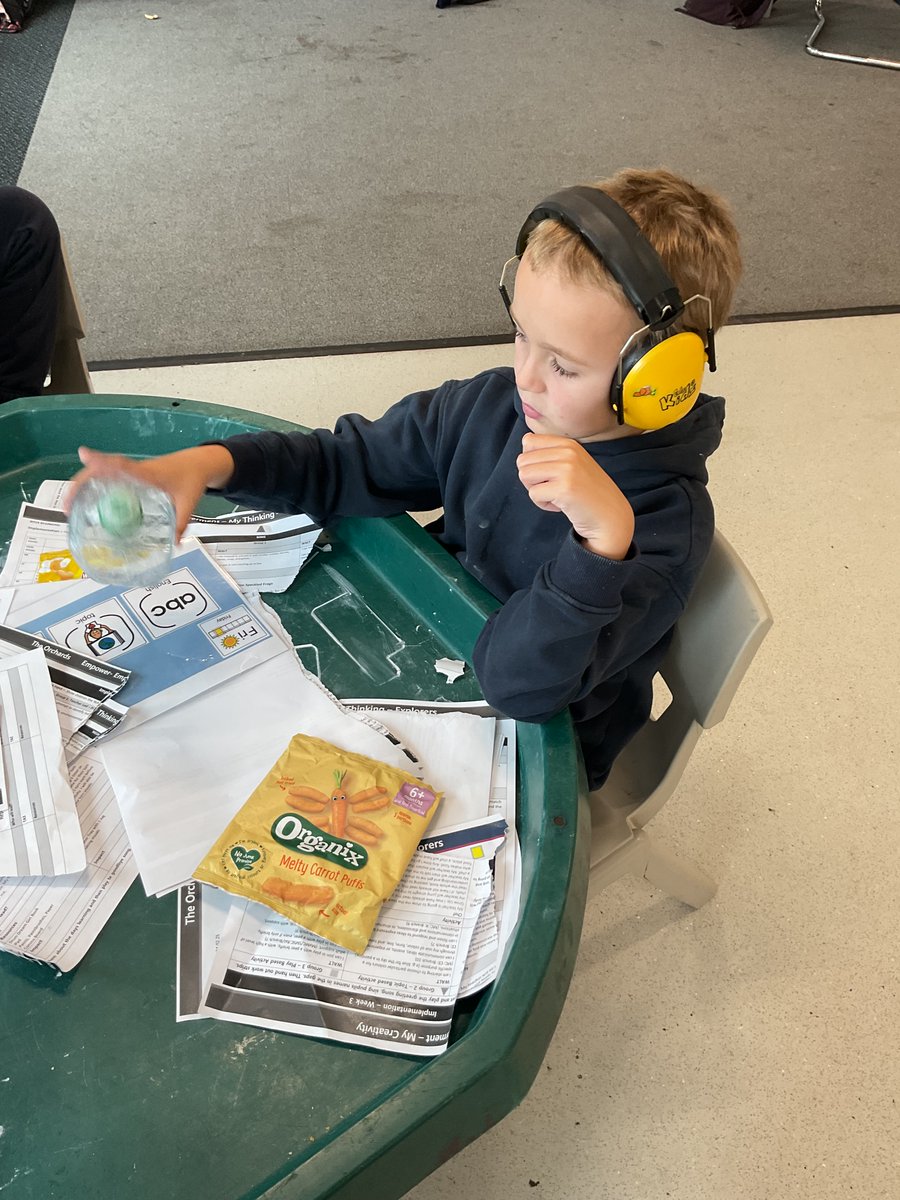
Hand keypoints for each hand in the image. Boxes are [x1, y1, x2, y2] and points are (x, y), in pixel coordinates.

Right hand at [66, 444, 235, 540]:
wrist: (198, 463)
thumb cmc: (192, 479)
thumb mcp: (188, 503)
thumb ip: (181, 523)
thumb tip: (173, 545)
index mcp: (149, 473)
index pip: (122, 465)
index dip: (102, 461)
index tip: (83, 456)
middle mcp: (136, 469)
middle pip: (102, 470)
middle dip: (82, 482)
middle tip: (68, 504)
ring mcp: (132, 471)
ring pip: (101, 473)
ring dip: (83, 485)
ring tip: (69, 506)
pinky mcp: (132, 475)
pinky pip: (109, 478)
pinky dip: (94, 486)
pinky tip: (84, 502)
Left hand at [516, 433, 634, 559]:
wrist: (609, 516)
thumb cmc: (586, 493)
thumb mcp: (572, 464)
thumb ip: (551, 453)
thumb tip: (525, 442)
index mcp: (568, 444)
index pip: (528, 442)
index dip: (532, 462)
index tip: (549, 474)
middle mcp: (568, 452)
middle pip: (522, 461)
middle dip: (531, 479)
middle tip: (553, 488)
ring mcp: (567, 469)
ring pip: (524, 475)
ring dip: (536, 490)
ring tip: (556, 495)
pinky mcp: (564, 488)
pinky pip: (533, 494)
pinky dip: (543, 504)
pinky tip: (561, 505)